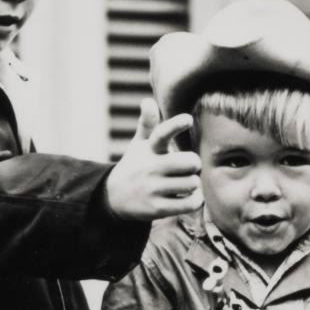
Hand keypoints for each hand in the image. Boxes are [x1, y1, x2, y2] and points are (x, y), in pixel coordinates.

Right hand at [105, 99, 202, 219]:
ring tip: (186, 183)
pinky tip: (191, 197)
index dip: (176, 125)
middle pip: (189, 162)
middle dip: (194, 164)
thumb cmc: (135, 166)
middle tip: (189, 167)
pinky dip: (196, 200)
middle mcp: (150, 168)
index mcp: (149, 149)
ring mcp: (152, 189)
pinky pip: (189, 203)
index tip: (188, 119)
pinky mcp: (157, 209)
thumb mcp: (138, 145)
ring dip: (194, 184)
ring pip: (192, 183)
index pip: (162, 134)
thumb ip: (147, 124)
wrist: (113, 197)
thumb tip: (148, 100)